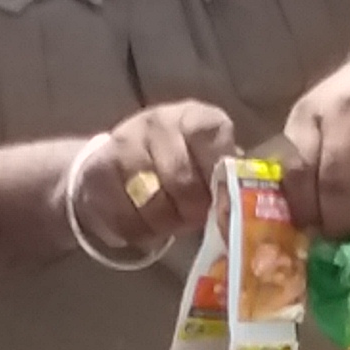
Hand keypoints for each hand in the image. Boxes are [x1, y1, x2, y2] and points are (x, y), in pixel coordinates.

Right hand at [68, 100, 239, 264]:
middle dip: (192, 209)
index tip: (221, 197)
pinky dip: (138, 231)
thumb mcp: (204, 165)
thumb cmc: (175, 170)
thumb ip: (226, 178)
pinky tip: (144, 226)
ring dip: (165, 223)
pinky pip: (125, 216)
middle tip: (194, 220)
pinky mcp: (97, 172)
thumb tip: (251, 205)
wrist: (110, 168)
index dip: (218, 171)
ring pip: (152, 200)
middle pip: (181, 177)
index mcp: (194, 117)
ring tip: (169, 223)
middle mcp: (159, 122)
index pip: (212, 136)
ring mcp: (124, 144)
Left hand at [279, 45, 349, 240]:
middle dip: (339, 220)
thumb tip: (307, 218)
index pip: (296, 171)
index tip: (311, 228)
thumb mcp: (325, 113)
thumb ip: (312, 155)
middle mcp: (343, 116)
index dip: (303, 208)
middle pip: (335, 184)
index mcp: (311, 114)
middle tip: (345, 234)